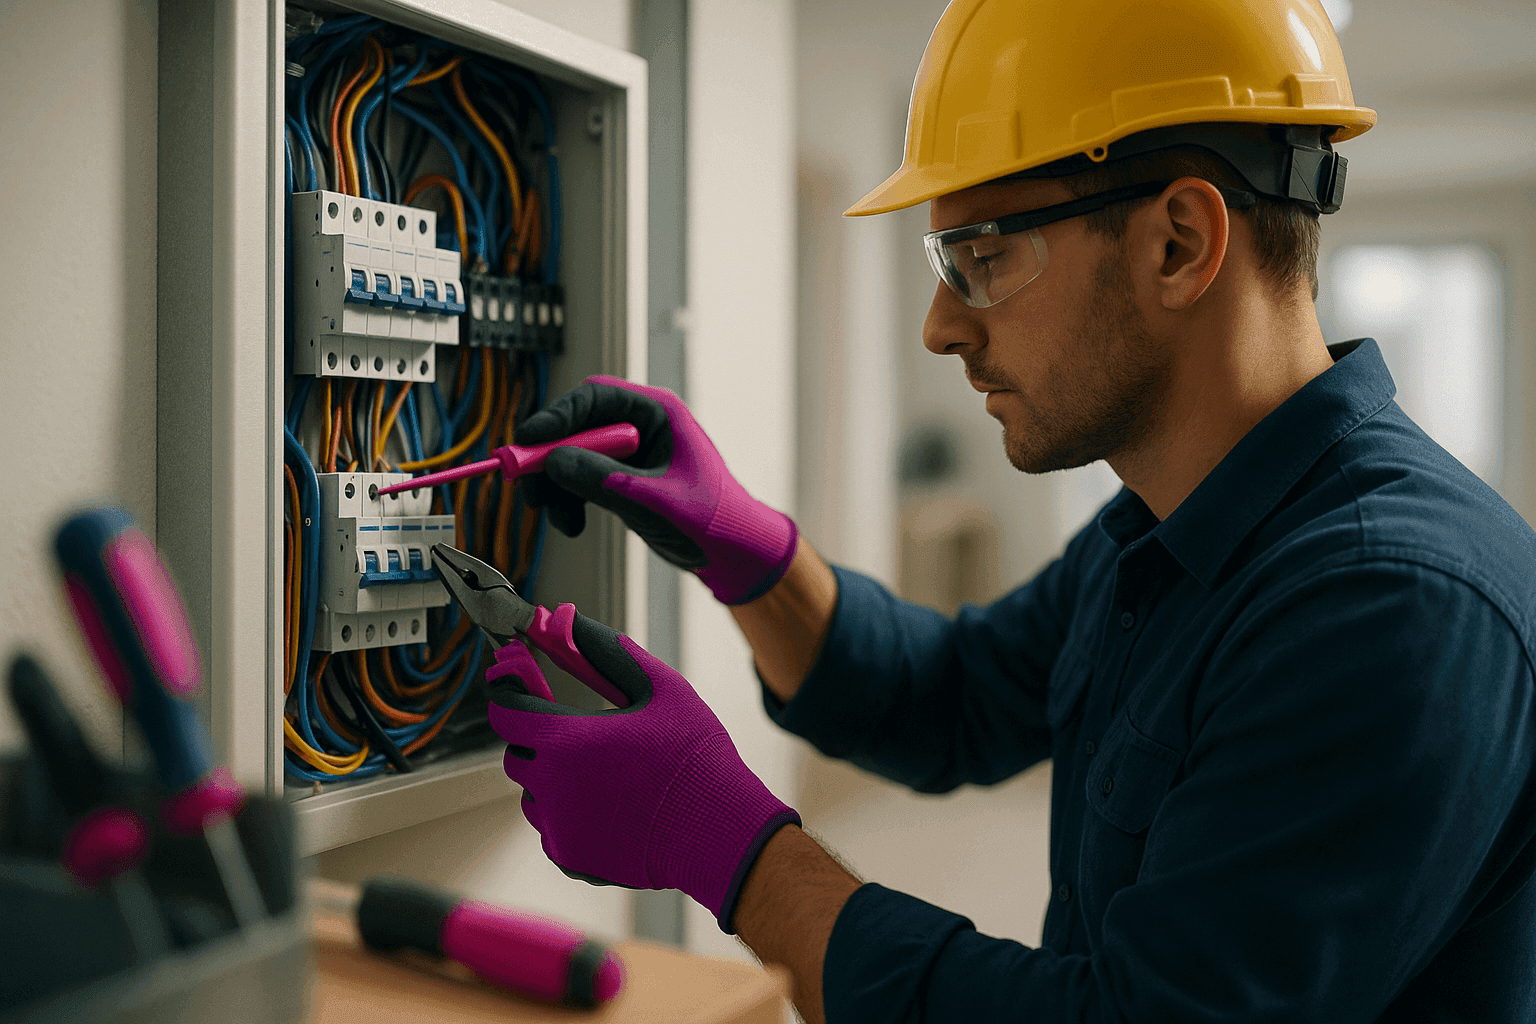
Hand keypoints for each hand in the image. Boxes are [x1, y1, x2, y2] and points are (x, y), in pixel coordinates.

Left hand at [487, 612, 799, 931]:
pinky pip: (550, 827)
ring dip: (552, 777)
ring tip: (606, 772)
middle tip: (579, 729)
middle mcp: (551, 786)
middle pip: (516, 751)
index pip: (506, 710)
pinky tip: (612, 805)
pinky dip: (568, 812)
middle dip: (537, 735)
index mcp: (567, 739)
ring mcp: (558, 827)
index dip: (511, 691)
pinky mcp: (569, 858)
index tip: (524, 682)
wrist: (720, 832)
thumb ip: (605, 650)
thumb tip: (565, 618)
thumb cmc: (694, 756)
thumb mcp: (660, 687)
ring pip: (531, 792)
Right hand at [516, 376, 797, 604]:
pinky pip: (581, 478)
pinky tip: (572, 525)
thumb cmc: (711, 519)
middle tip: (527, 486)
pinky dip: (569, 500)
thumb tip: (553, 462)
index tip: (526, 440)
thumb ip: (604, 479)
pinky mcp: (622, 478)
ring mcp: (630, 452)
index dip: (556, 416)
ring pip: (572, 455)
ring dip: (556, 486)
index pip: (594, 397)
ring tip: (560, 521)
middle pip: (576, 425)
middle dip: (548, 457)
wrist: (734, 551)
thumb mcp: (653, 500)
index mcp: (657, 412)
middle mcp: (640, 425)